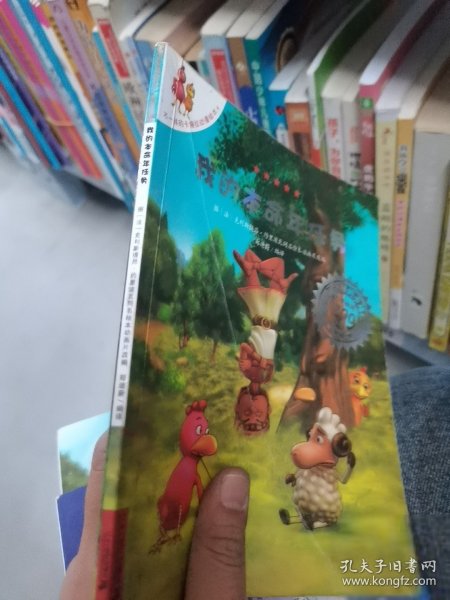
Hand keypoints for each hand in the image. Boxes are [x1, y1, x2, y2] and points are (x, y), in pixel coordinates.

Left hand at [60, 435, 249, 599]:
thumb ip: (217, 558)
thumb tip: (232, 478)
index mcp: (98, 565)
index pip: (107, 475)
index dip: (141, 436)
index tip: (182, 409)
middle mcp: (88, 566)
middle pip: (127, 497)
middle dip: (174, 468)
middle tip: (223, 441)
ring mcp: (96, 582)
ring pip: (136, 525)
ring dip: (178, 503)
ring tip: (227, 478)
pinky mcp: (109, 594)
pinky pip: (139, 551)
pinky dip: (173, 535)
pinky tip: (210, 533)